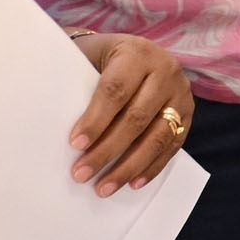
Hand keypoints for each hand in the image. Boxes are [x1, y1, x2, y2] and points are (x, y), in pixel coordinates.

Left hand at [67, 33, 194, 196]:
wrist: (135, 52)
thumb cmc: (101, 59)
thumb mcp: (88, 57)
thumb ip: (77, 83)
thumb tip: (52, 124)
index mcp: (137, 54)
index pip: (116, 90)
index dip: (96, 119)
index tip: (75, 145)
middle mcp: (166, 71)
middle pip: (137, 117)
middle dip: (107, 150)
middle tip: (81, 174)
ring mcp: (181, 94)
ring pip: (158, 135)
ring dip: (129, 166)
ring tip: (104, 187)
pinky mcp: (187, 113)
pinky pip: (172, 144)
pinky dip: (152, 166)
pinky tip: (133, 183)